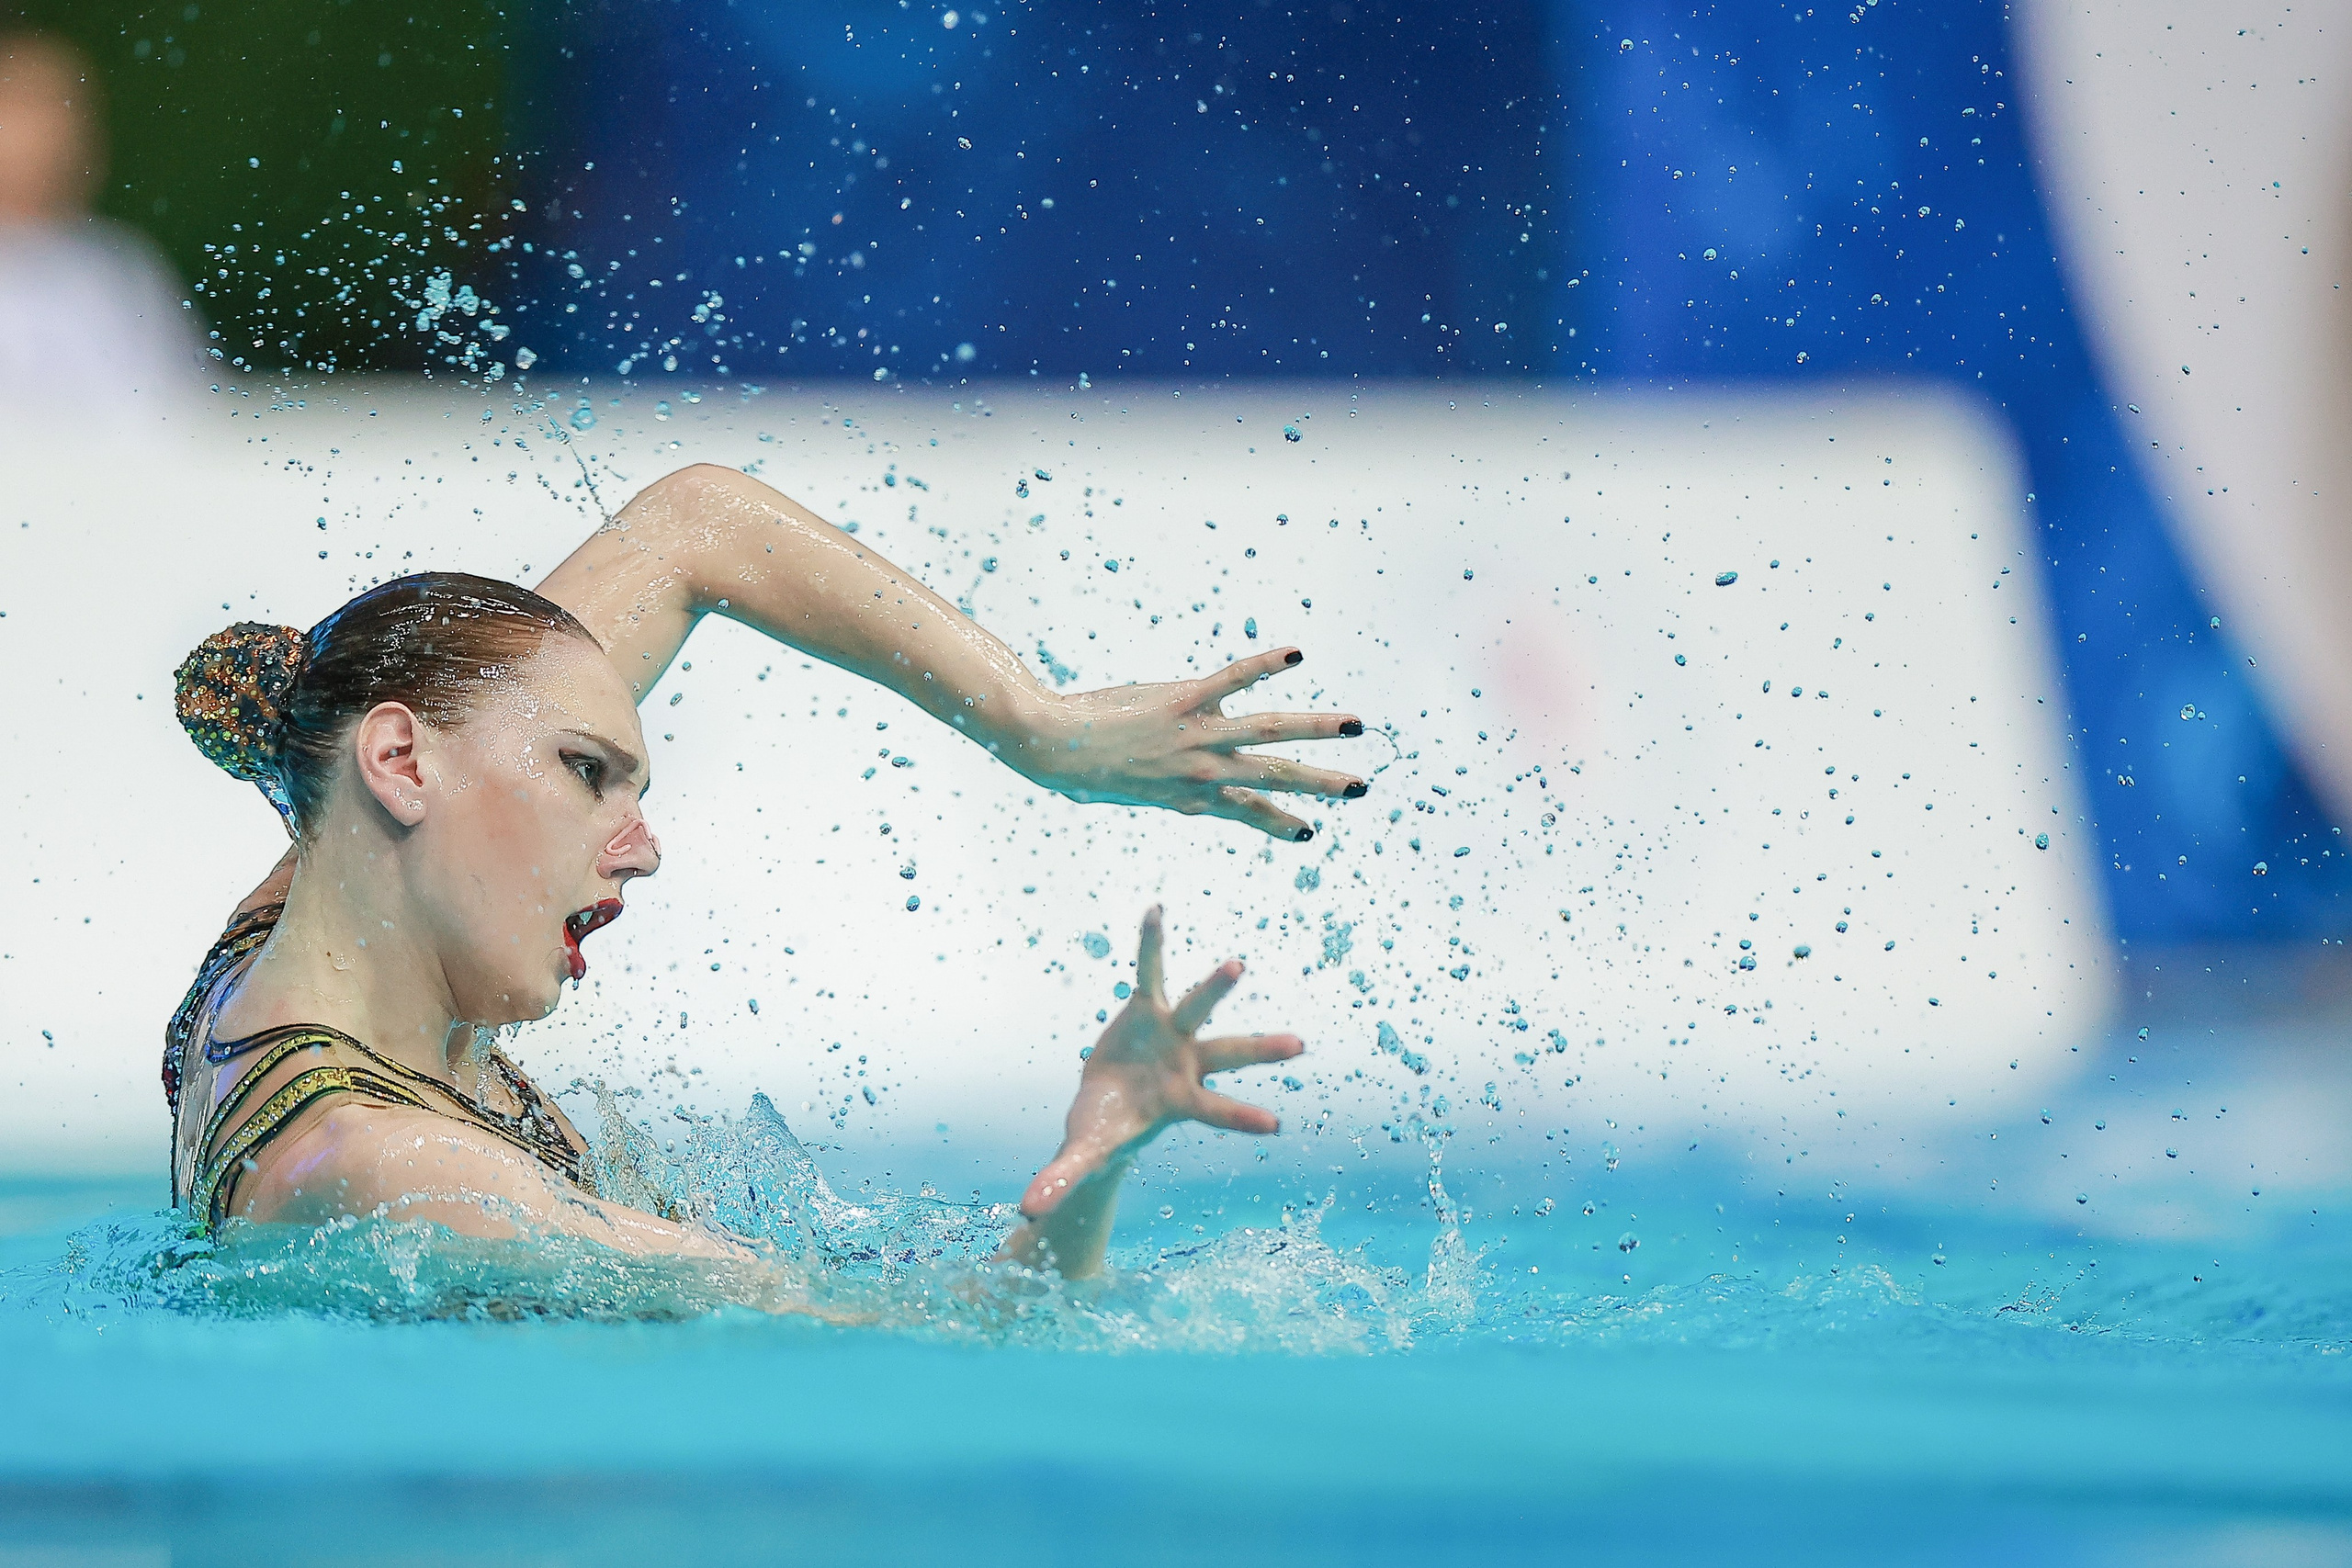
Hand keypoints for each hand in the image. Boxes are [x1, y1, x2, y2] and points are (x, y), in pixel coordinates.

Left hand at [1007, 648, 1367, 840]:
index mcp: (1191, 799)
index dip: (1281, 823)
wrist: (1051, 747)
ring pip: (1270, 731)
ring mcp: (1196, 737)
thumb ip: (1172, 779)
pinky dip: (1266, 665)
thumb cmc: (1083, 768)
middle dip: (1323, 784)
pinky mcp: (1183, 700)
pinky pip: (1233, 679)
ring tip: (1355, 727)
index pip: (1249, 812)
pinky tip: (1297, 654)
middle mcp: (1203, 773)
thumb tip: (1207, 745)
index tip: (1310, 833)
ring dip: (1317, 728)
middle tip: (1362, 788)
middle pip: (1276, 777)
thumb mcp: (1135, 788)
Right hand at [1020, 907, 1302, 1219]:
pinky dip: (1150, 944)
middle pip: (1226, 1056)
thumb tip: (1029, 1214)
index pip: (1215, 1112)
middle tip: (1300, 1046)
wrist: (1104, 1100)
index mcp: (1178, 1103)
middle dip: (1259, 1051)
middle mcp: (1186, 1065)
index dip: (1240, 1118)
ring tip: (1239, 964)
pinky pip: (1149, 970)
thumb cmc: (1104, 1131)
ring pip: (1197, 1007)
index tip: (1277, 1125)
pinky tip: (1155, 911)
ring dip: (1216, 987)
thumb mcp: (1084, 1154)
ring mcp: (1170, 1033)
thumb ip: (1062, 1178)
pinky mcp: (1145, 1007)